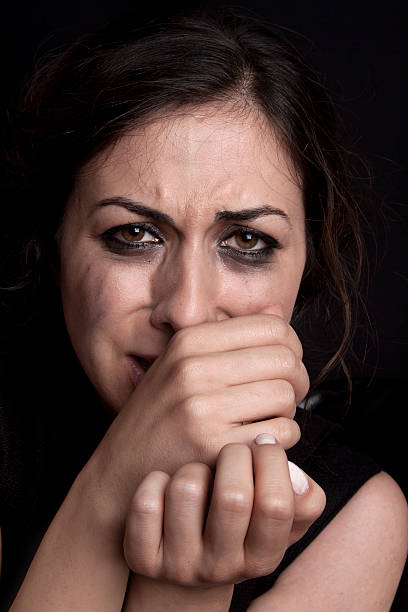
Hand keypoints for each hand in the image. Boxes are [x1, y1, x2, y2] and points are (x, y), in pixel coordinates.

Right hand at [91, 314, 308, 516]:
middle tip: (285, 397)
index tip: (284, 368)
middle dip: (297, 381)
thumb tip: (277, 311)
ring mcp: (201, 408)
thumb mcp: (180, 364)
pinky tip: (259, 443)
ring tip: (265, 420)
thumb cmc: (160, 417)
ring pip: (286, 397)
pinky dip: (280, 440)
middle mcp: (194, 368)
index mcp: (189, 341)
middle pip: (285, 361)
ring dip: (287, 413)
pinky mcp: (212, 446)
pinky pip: (279, 434)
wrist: (121, 470)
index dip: (292, 348)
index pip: (273, 327)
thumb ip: (226, 340)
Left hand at [122, 438, 324, 608]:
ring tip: (199, 473)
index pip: (277, 503)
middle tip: (231, 451)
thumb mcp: (279, 521)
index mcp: (262, 557)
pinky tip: (166, 486)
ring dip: (193, 467)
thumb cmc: (238, 527)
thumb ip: (303, 499)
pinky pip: (147, 502)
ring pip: (186, 489)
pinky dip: (155, 481)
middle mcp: (222, 567)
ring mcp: (180, 565)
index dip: (271, 460)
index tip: (263, 444)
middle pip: (233, 496)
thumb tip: (296, 475)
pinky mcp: (144, 557)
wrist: (183, 569)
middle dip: (233, 455)